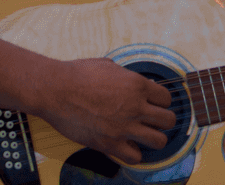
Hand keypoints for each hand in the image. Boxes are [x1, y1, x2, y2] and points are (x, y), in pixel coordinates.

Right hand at [34, 57, 174, 164]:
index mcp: (137, 85)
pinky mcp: (109, 144)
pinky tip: (127, 146)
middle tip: (153, 120)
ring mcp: (124, 127)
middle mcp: (136, 107)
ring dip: (154, 138)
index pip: (167, 98)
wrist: (56, 90)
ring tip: (145, 135)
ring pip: (159, 141)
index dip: (161, 101)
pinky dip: (133, 154)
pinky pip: (134, 157)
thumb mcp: (109, 66)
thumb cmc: (78, 75)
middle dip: (163, 120)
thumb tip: (132, 82)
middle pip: (169, 120)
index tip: (154, 104)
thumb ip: (126, 77)